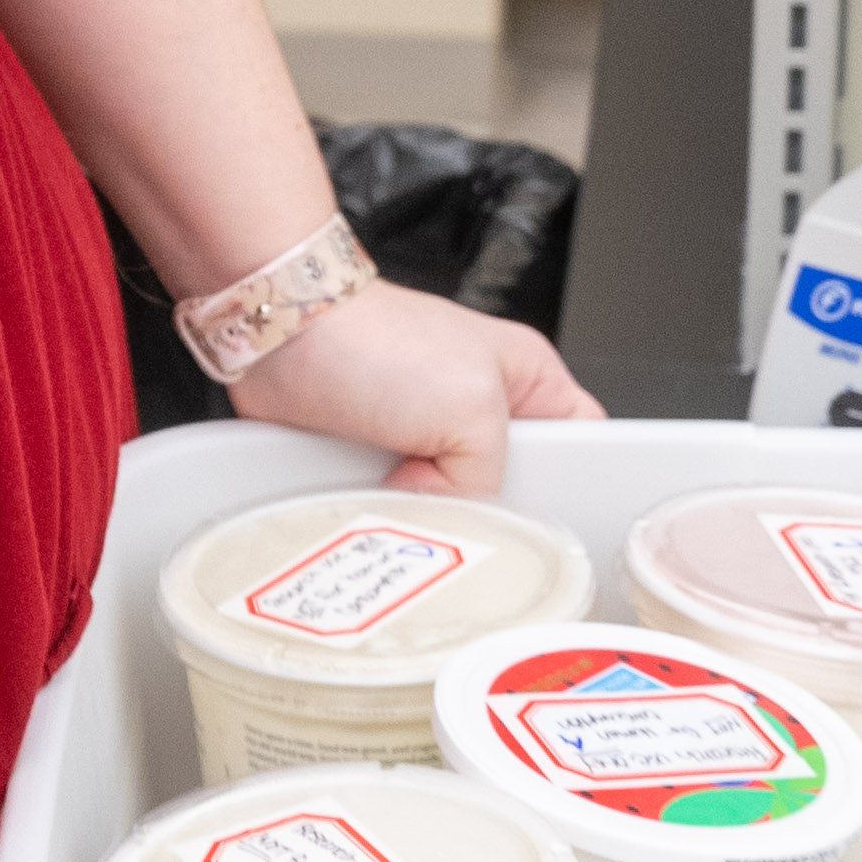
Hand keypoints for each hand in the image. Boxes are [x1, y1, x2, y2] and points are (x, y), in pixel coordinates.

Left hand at [223, 280, 602, 495]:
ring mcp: (421, 436)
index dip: (573, 488)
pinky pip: (388, 509)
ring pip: (445, 508)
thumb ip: (488, 475)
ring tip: (415, 523)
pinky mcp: (370, 458)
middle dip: (484, 514)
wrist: (280, 334)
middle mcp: (474, 408)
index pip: (580, 445)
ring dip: (423, 521)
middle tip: (471, 525)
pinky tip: (373, 520)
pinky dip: (377, 519)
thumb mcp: (472, 407)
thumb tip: (455, 514)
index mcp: (524, 380)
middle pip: (508, 492)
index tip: (555, 527)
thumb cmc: (373, 338)